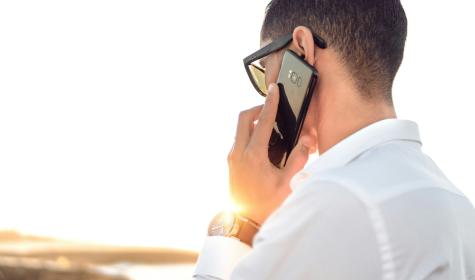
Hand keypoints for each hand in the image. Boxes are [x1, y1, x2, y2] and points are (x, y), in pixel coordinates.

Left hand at [227, 83, 311, 224]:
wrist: (244, 221)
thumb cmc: (265, 205)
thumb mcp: (287, 184)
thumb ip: (299, 160)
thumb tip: (305, 141)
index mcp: (253, 155)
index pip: (262, 121)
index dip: (270, 103)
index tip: (274, 90)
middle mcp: (238, 153)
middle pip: (243, 118)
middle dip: (257, 108)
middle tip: (271, 108)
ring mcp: (232, 157)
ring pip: (240, 128)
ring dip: (253, 121)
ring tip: (270, 126)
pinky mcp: (231, 162)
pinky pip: (239, 139)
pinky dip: (250, 133)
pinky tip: (264, 143)